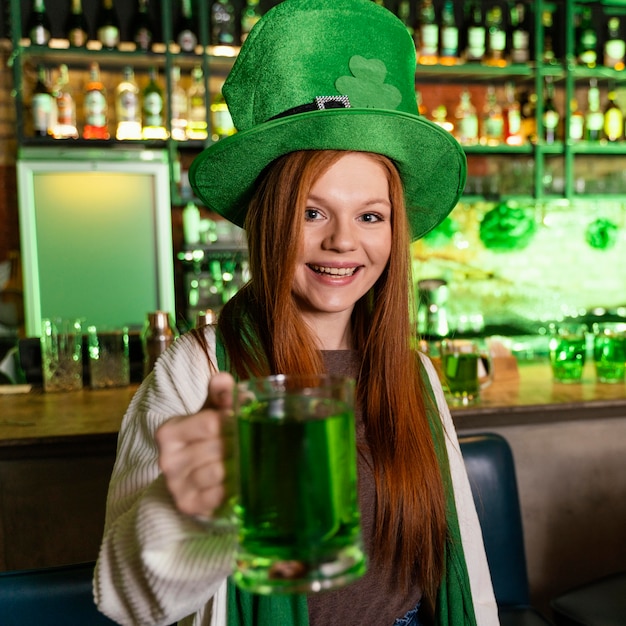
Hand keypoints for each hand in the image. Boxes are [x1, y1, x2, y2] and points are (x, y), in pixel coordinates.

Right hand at [156, 372, 235, 518]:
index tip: (243, 421)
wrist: (192, 471)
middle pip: (217, 448)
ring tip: (247, 459)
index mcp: (169, 431)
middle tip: (253, 441)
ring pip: (218, 472)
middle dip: (239, 443)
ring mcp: (176, 484)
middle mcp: (167, 459)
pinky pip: (218, 495)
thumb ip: (220, 393)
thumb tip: (224, 380)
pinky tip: (240, 479)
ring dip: (238, 465)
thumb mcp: (211, 410)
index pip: (210, 423)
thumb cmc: (206, 435)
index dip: (233, 420)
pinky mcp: (188, 504)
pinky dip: (233, 487)